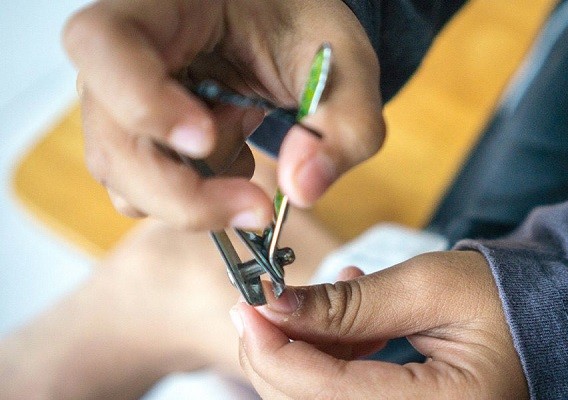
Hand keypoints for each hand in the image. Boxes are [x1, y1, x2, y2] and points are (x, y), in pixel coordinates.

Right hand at [63, 0, 384, 229]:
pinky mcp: (135, 137)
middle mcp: (124, 54)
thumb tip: (302, 188)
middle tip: (256, 208)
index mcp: (164, 5)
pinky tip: (234, 155)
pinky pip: (143, 188)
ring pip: (125, 174)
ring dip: (197, 190)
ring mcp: (121, 99)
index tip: (206, 138)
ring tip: (247, 137)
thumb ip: (344, 123)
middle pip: (111, 137)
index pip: (106, 44)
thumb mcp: (347, 65)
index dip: (141, 99)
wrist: (288, 33)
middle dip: (183, 190)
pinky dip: (195, 194)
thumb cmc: (304, 31)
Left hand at [231, 251, 528, 397]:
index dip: (274, 350)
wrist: (542, 323)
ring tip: (330, 302)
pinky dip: (328, 366)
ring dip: (303, 356)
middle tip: (270, 302)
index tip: (246, 305)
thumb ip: (348, 303)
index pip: (327, 393)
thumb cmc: (503, 299)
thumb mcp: (427, 287)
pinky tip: (347, 326)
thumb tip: (273, 304)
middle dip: (276, 355)